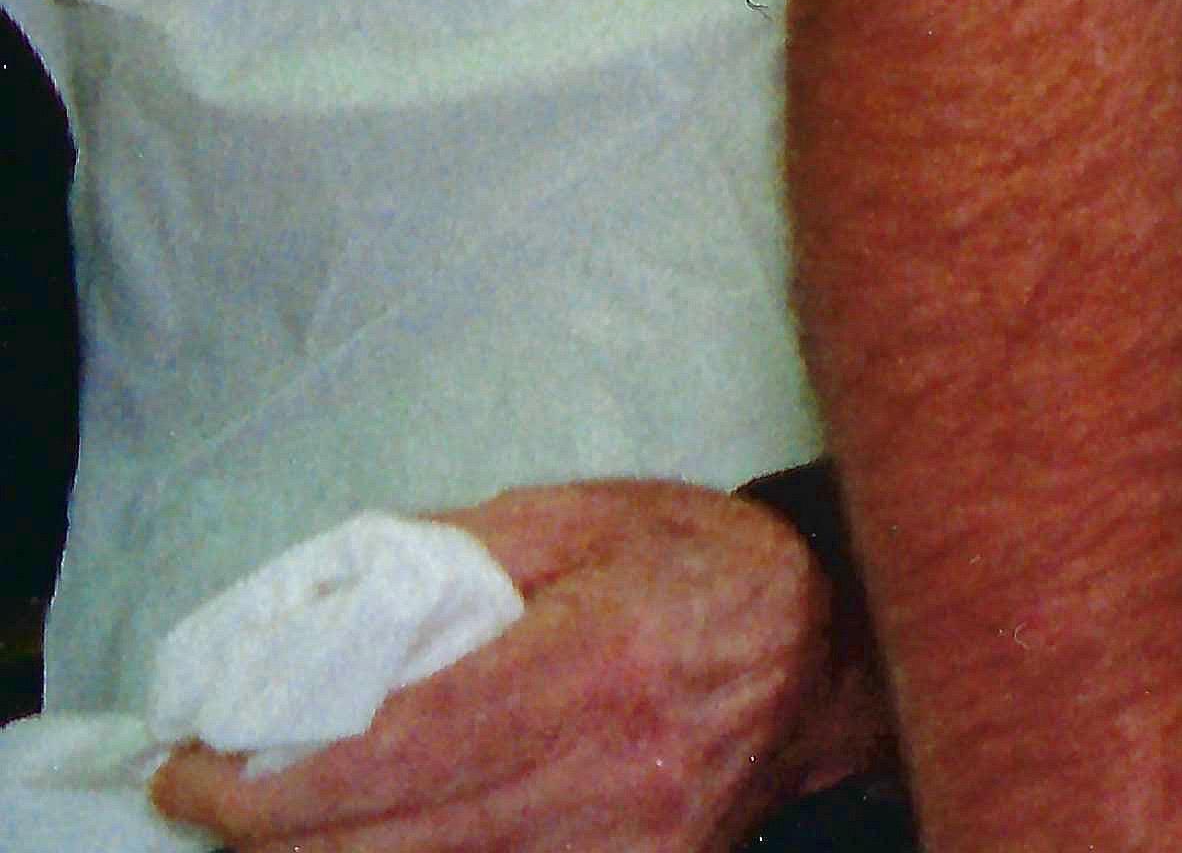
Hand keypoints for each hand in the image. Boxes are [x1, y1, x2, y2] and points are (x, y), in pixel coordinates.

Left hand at [146, 483, 884, 852]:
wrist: (837, 654)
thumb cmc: (705, 570)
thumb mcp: (585, 518)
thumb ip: (453, 552)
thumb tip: (319, 604)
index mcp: (585, 665)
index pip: (384, 751)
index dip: (263, 781)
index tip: (187, 769)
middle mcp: (601, 773)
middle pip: (382, 841)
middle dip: (266, 833)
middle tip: (207, 800)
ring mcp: (619, 846)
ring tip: (280, 822)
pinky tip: (373, 842)